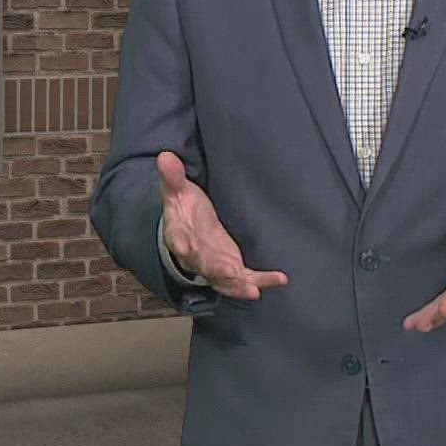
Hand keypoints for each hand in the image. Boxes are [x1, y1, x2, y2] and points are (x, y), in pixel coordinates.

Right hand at [157, 150, 288, 299]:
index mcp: (179, 234)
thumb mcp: (177, 191)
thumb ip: (174, 176)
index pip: (178, 239)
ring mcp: (214, 266)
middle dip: (217, 269)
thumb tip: (165, 156)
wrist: (189, 231)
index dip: (181, 244)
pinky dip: (262, 281)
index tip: (184, 246)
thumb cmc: (183, 209)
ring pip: (224, 280)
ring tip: (253, 290)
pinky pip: (246, 279)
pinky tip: (279, 280)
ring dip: (238, 285)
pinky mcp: (232, 270)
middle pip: (204, 264)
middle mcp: (196, 256)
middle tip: (229, 272)